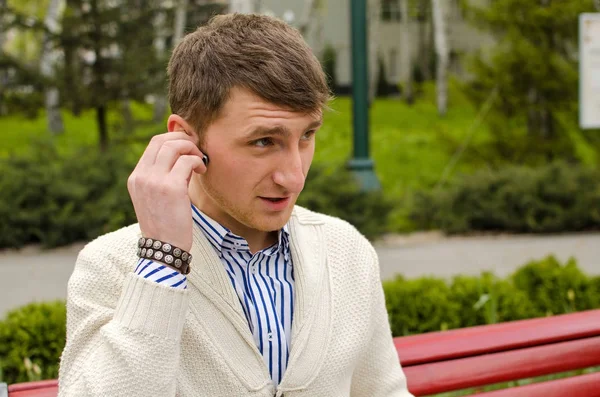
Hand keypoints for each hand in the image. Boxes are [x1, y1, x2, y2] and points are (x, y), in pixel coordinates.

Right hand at [127, 132, 206, 252]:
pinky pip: (187, 161)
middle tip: (197, 149)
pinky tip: (202, 171)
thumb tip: (182, 158)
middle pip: (162, 140)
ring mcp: (154, 181)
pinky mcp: (171, 187)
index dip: (173, 139)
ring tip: (200, 162)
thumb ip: (161, 178)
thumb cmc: (165, 226)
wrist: (163, 249)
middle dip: (183, 139)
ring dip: (191, 149)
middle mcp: (142, 176)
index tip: (188, 147)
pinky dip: (197, 162)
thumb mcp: (154, 198)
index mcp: (136, 178)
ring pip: (174, 146)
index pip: (153, 144)